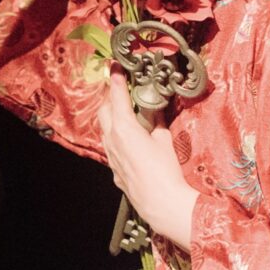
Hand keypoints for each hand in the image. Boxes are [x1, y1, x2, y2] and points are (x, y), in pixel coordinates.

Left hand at [98, 91, 196, 246]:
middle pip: (104, 111)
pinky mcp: (114, 169)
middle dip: (109, 97)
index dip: (116, 80)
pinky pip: (110, 147)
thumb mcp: (164, 140)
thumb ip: (157, 123)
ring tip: (123, 109)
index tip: (116, 67)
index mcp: (124, 128)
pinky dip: (115, 136)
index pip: (116, 97)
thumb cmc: (164, 170)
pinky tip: (127, 137)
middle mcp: (112, 140)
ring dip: (111, 116)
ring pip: (105, 129)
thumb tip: (155, 111)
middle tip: (119, 87)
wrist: (160, 202)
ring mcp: (111, 156)